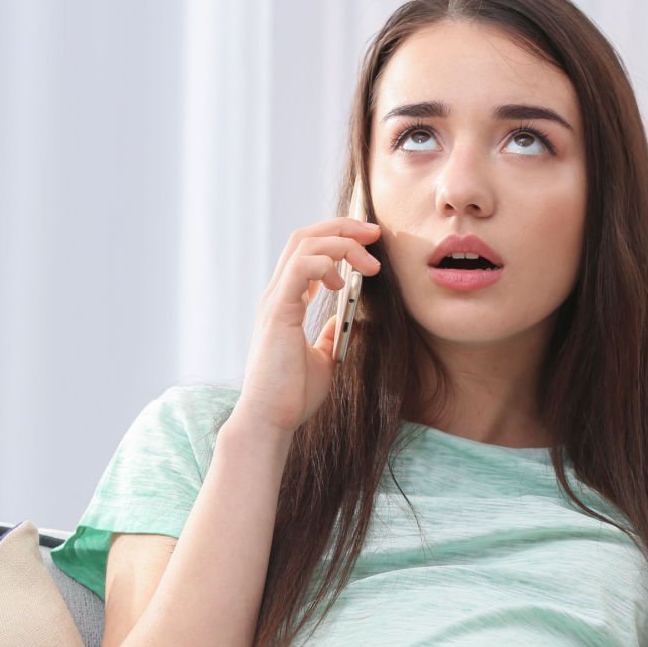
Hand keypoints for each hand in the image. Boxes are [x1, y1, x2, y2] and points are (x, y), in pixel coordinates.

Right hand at [232, 217, 382, 435]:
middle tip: (375, 233)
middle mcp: (278, 294)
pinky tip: (341, 280)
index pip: (308, 250)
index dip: (338, 237)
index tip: (369, 242)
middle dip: (342, 227)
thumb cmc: (292, 394)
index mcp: (286, 301)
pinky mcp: (278, 312)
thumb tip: (342, 320)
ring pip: (303, 245)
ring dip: (341, 243)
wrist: (272, 419)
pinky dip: (323, 263)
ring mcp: (275, 300)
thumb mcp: (321, 359)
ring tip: (369, 263)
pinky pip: (298, 269)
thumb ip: (328, 335)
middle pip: (305, 237)